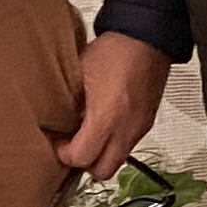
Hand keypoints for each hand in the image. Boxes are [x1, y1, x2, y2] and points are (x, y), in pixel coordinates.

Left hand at [56, 33, 172, 181]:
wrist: (148, 36)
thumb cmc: (115, 50)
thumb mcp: (79, 74)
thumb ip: (69, 103)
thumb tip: (58, 119)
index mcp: (107, 118)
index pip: (81, 158)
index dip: (64, 155)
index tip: (58, 142)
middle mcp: (126, 129)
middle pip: (102, 171)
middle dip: (84, 164)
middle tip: (72, 146)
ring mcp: (139, 127)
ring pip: (117, 160)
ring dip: (100, 154)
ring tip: (87, 135)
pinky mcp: (147, 121)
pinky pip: (128, 144)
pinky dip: (114, 142)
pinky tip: (105, 123)